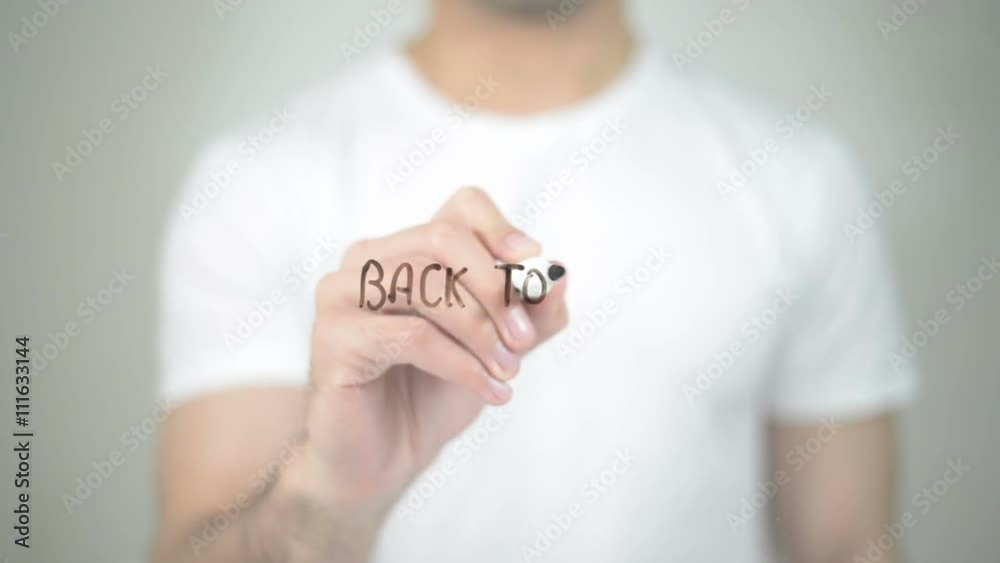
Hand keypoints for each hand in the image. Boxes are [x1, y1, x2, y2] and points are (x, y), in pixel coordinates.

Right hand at [299, 187, 568, 518]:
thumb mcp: (496, 349)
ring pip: (425, 284)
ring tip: (508, 372)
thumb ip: (530, 314)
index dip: (499, 228)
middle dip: (495, 287)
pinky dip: (461, 364)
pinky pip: (411, 336)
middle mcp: (369, 260)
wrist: (384, 459)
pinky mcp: (333, 337)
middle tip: (525, 338)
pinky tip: (488, 391)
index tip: (531, 263)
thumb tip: (559, 277)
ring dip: (480, 331)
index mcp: (408, 250)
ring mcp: (343, 294)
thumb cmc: (434, 394)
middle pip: (442, 238)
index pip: (459, 208)